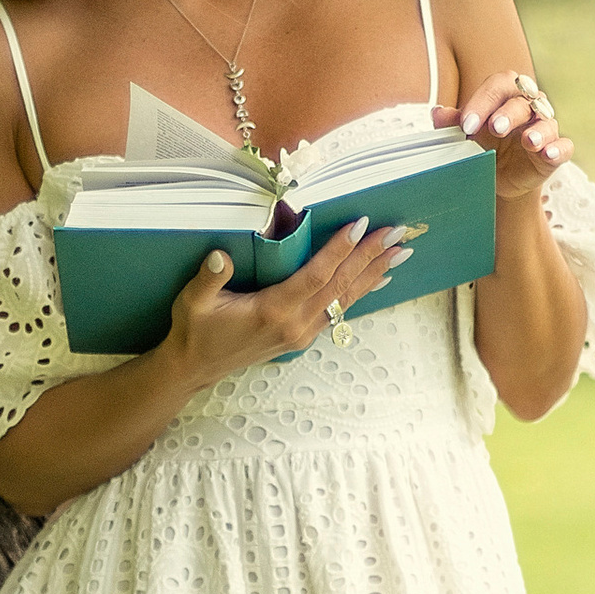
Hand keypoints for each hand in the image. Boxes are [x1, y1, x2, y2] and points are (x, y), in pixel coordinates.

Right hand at [164, 217, 415, 387]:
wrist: (194, 368)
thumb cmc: (194, 330)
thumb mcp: (193, 302)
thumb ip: (209, 277)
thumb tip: (221, 255)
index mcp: (272, 311)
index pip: (316, 275)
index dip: (340, 250)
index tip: (361, 225)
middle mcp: (295, 324)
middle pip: (341, 285)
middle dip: (370, 257)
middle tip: (398, 233)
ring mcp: (302, 333)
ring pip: (345, 299)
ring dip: (373, 273)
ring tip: (401, 252)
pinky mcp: (302, 336)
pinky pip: (338, 310)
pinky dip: (361, 291)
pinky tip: (379, 279)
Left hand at [443, 68, 570, 211]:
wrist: (497, 177)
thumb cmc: (484, 144)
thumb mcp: (467, 134)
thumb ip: (454, 123)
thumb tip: (437, 112)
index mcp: (507, 94)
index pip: (499, 85)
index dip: (483, 101)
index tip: (466, 124)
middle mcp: (529, 106)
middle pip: (523, 101)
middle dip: (509, 114)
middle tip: (495, 128)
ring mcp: (545, 128)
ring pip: (546, 122)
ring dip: (538, 131)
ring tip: (529, 141)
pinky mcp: (555, 151)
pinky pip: (564, 146)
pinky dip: (558, 149)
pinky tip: (548, 154)